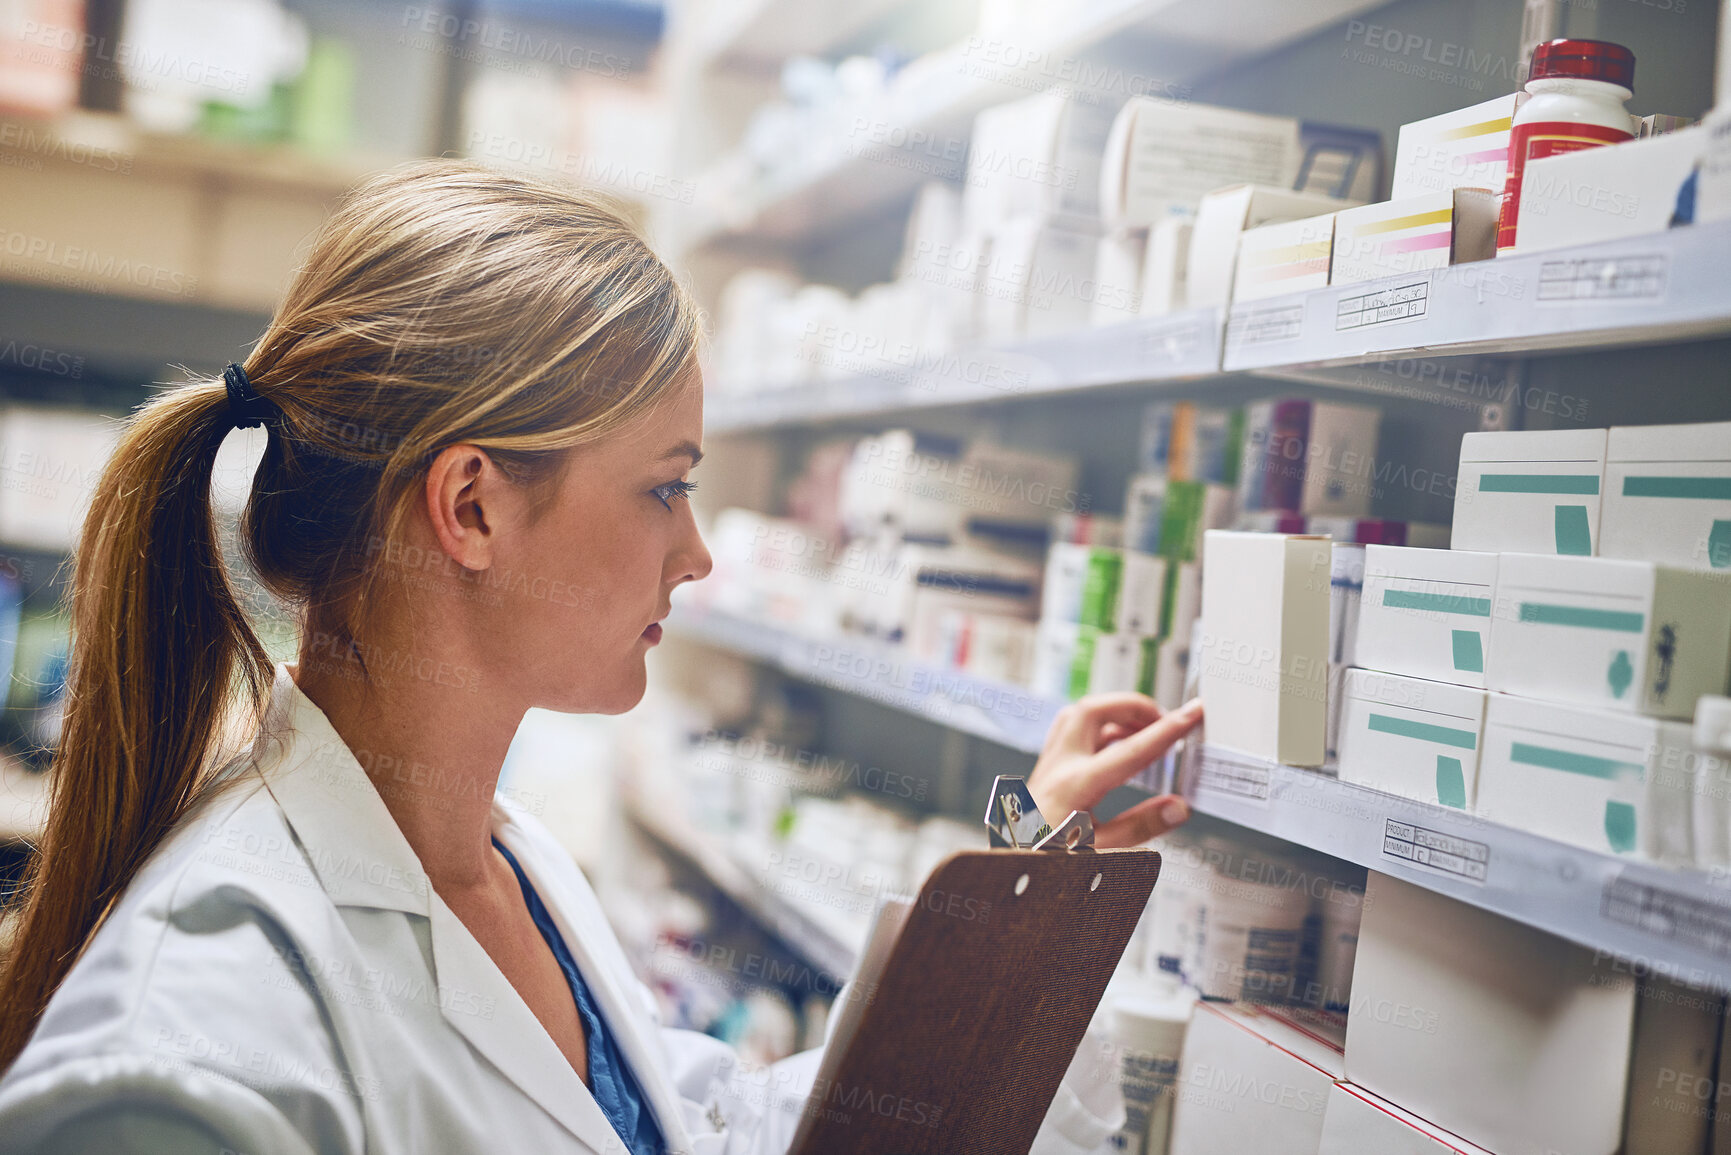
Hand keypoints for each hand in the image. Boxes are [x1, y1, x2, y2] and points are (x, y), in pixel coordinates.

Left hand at [1026, 694, 1203, 849]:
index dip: (1167, 731)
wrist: (1012, 864)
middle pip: (1093, 710)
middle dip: (1133, 706)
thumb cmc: (1047, 862)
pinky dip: (1099, 726)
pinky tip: (1116, 742)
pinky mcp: (1044, 767)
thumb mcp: (1101, 853)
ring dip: (1114, 712)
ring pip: (1078, 714)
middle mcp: (1057, 767)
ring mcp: (1047, 764)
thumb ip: (1141, 827)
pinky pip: (1071, 729)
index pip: (1130, 751)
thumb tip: (1178, 807)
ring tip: (1144, 727)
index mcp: (1074, 788)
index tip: (1191, 715)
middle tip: (1164, 719)